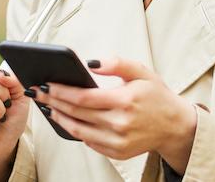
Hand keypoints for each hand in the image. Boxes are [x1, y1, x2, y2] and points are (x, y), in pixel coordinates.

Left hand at [33, 57, 197, 170]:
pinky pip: (89, 142)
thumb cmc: (158, 97)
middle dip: (54, 101)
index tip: (47, 84)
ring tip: (48, 107)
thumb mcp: (142, 72)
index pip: (83, 97)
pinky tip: (67, 120)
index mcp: (125, 101)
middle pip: (76, 113)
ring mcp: (118, 141)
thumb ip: (117, 64)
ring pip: (78, 130)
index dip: (61, 91)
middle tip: (39, 92)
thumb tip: (91, 62)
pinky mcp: (117, 152)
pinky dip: (75, 131)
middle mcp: (120, 123)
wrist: (175, 125)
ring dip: (59, 118)